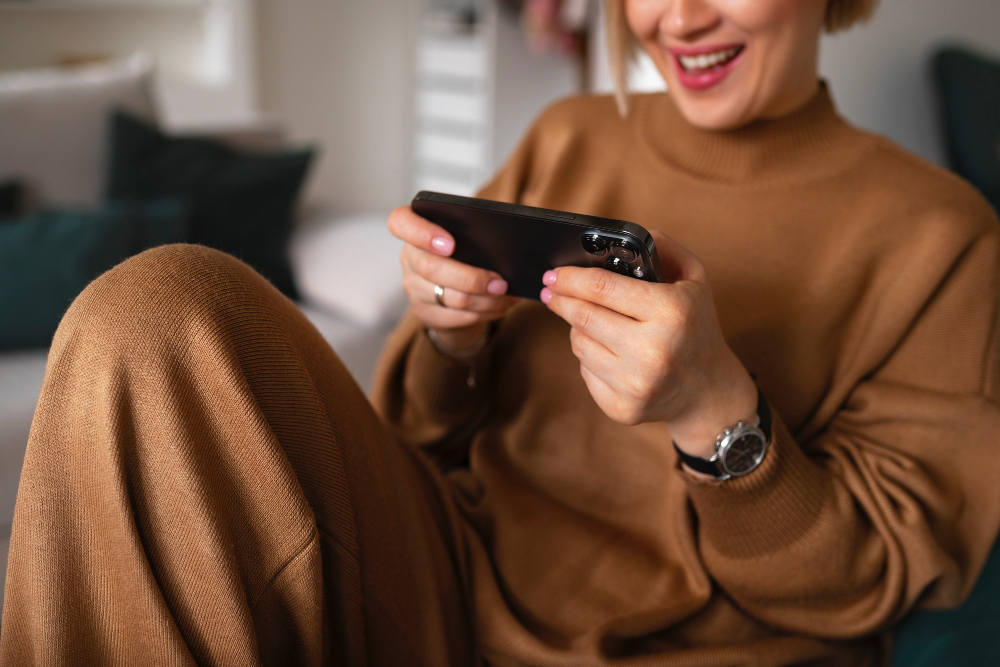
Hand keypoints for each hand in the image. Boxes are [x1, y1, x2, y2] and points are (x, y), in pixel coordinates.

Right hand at [388, 206, 517, 350]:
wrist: (455, 290)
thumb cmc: (466, 253)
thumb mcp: (467, 237)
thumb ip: (477, 233)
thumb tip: (508, 245)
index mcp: (415, 229)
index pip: (401, 222)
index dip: (421, 232)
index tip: (450, 244)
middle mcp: (409, 258)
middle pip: (431, 268)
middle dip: (472, 278)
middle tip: (501, 283)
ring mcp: (413, 288)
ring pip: (450, 298)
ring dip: (487, 300)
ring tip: (508, 295)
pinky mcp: (424, 313)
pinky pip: (457, 317)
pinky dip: (485, 313)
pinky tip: (500, 306)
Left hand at [540, 230, 757, 457]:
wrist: (709, 392)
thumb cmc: (696, 328)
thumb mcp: (694, 280)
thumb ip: (663, 248)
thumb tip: (628, 235)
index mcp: (672, 312)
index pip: (602, 288)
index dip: (570, 278)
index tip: (552, 274)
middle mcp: (654, 351)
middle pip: (584, 317)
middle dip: (561, 300)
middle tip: (551, 291)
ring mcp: (637, 384)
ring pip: (579, 344)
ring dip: (577, 329)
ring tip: (592, 323)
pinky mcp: (623, 408)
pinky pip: (585, 372)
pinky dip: (589, 357)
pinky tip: (607, 352)